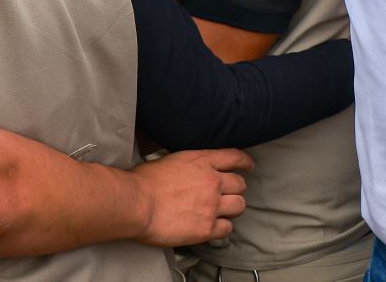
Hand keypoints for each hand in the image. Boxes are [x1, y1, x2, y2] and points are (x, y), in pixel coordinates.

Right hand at [131, 149, 250, 247]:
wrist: (137, 202)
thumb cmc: (144, 181)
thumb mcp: (169, 160)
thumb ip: (187, 165)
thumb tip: (186, 171)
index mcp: (202, 161)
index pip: (234, 157)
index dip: (244, 162)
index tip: (247, 165)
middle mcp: (212, 182)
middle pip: (240, 184)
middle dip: (235, 189)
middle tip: (227, 194)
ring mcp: (212, 205)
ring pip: (239, 206)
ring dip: (232, 208)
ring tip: (221, 211)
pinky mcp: (207, 228)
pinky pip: (227, 229)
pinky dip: (222, 229)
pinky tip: (213, 228)